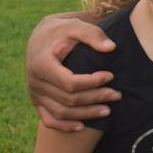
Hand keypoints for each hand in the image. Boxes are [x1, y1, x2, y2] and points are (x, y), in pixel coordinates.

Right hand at [26, 15, 119, 131]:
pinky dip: (64, 126)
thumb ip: (92, 34)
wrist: (41, 38)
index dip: (92, 83)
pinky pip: (48, 119)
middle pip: (68, 99)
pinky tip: (82, 127)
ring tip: (108, 111)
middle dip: (95, 98)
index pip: (69, 82)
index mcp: (42, 64)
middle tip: (117, 95)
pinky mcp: (37, 100)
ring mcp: (35, 93)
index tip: (110, 76)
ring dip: (85, 114)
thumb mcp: (75, 25)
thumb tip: (111, 48)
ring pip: (61, 112)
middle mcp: (35, 82)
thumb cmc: (61, 31)